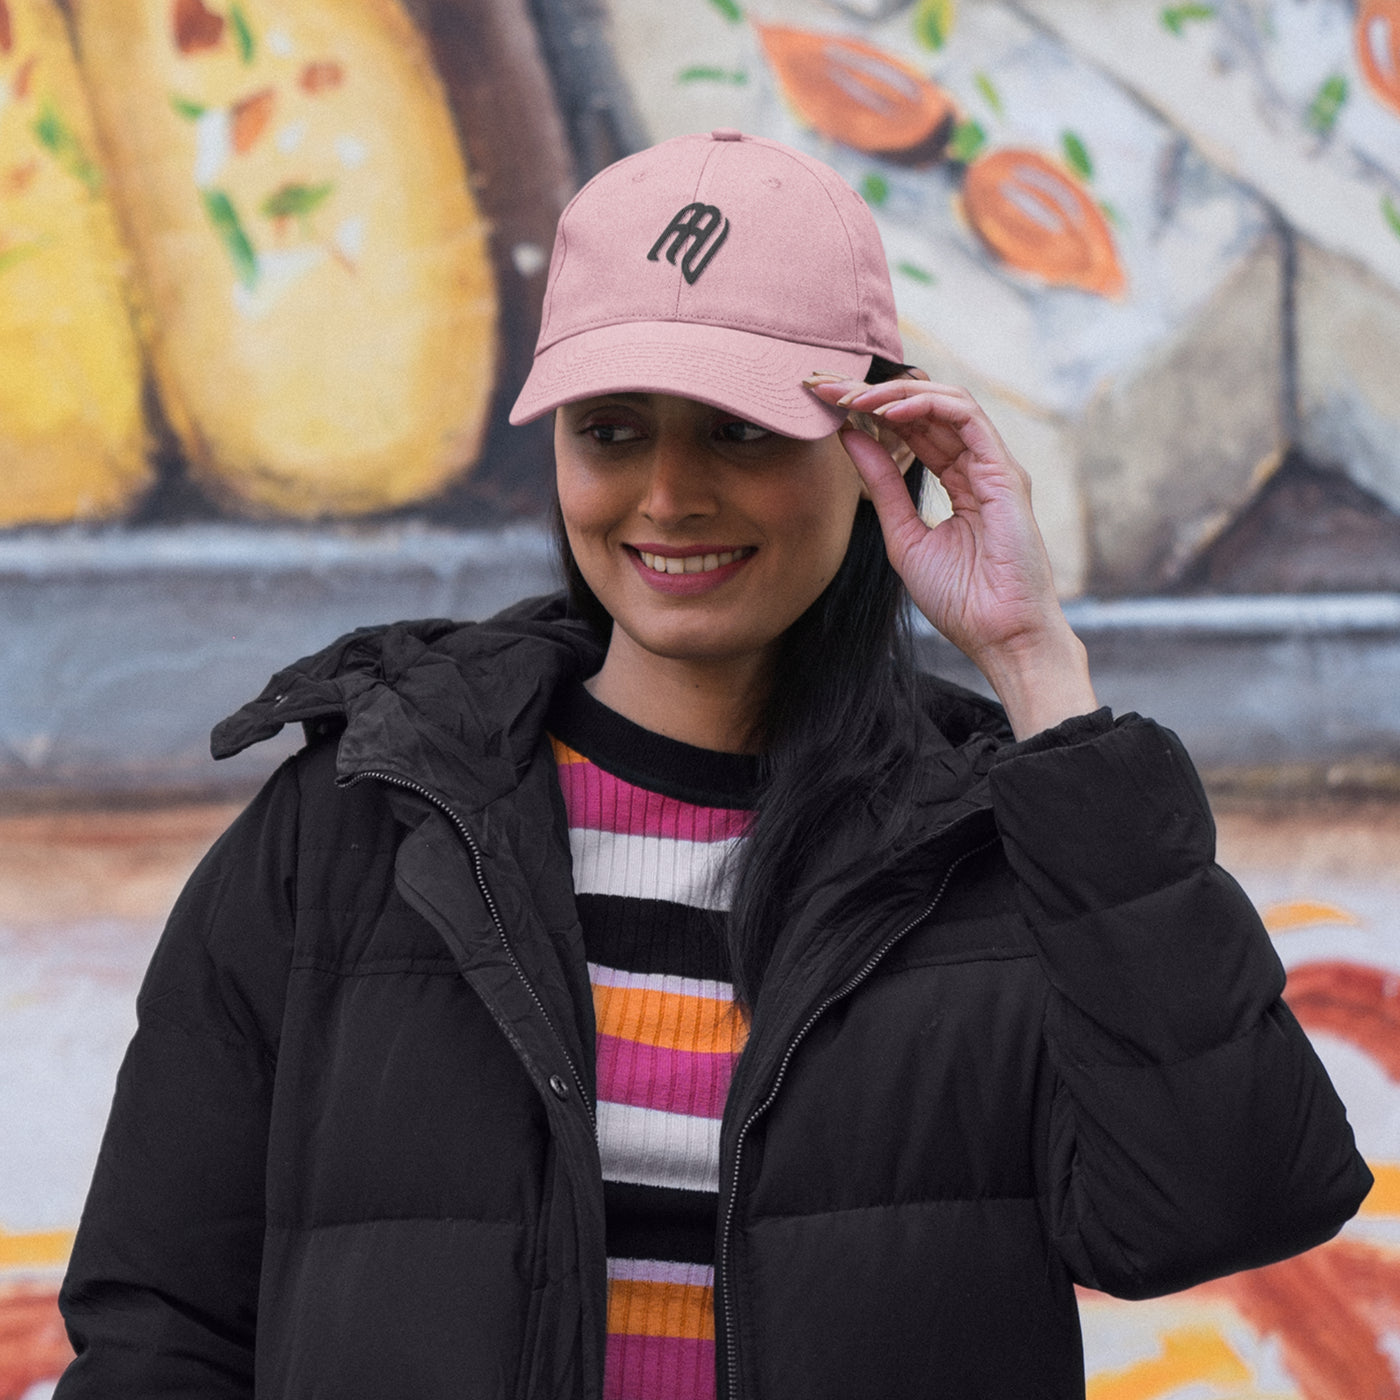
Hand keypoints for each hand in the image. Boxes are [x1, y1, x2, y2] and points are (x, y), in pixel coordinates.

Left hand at [805, 372, 1097, 737]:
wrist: (998, 635)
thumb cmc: (960, 598)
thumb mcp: (904, 534)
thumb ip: (881, 484)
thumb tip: (848, 435)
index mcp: (958, 482)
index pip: (914, 430)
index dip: (872, 411)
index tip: (828, 404)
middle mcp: (978, 467)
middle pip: (927, 409)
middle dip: (876, 393)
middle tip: (830, 387)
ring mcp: (994, 467)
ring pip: (947, 402)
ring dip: (896, 393)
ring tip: (854, 396)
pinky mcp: (1005, 472)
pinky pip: (967, 418)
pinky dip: (926, 405)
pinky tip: (888, 409)